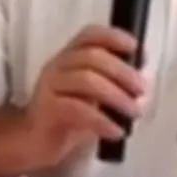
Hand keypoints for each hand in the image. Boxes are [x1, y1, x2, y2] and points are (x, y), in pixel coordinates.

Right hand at [18, 25, 144, 168]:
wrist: (34, 141)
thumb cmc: (68, 116)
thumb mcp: (93, 95)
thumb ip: (114, 83)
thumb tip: (143, 78)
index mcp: (70, 57)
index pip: (89, 35)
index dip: (113, 37)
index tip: (135, 48)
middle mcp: (57, 66)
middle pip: (92, 57)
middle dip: (122, 71)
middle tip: (142, 90)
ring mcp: (50, 87)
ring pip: (86, 80)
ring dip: (116, 96)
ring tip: (134, 112)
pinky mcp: (47, 110)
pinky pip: (78, 110)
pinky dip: (102, 120)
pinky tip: (116, 131)